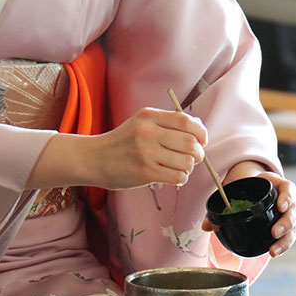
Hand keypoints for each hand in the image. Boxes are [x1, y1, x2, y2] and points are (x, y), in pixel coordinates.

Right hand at [28, 107, 206, 189]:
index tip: (202, 141)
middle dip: (198, 153)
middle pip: (190, 143)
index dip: (201, 132)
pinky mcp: (145, 172)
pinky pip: (177, 177)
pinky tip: (173, 176)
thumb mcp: (141, 123)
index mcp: (149, 117)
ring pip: (186, 162)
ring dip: (189, 167)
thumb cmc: (122, 142)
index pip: (186, 122)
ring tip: (180, 168)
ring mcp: (146, 153)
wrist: (94, 159)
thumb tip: (199, 127)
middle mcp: (148, 133)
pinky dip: (181, 178)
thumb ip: (167, 123)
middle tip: (194, 158)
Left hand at [202, 166, 295, 257]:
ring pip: (293, 227)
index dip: (287, 197)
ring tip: (273, 250)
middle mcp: (287, 200)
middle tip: (274, 232)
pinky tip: (273, 251)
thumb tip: (205, 226)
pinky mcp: (287, 226)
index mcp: (278, 185)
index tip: (280, 206)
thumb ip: (221, 205)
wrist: (254, 189)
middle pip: (293, 211)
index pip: (288, 189)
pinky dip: (282, 245)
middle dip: (286, 223)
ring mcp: (288, 214)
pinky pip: (289, 236)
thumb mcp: (237, 190)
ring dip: (285, 239)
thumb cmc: (247, 189)